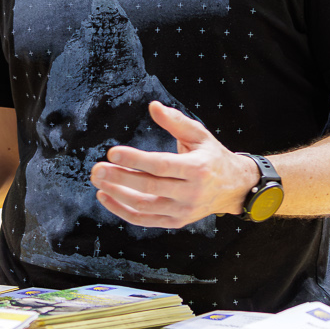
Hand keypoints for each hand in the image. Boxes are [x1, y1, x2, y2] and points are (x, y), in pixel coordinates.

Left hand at [91, 102, 252, 228]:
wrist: (234, 187)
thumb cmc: (212, 156)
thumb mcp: (199, 135)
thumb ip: (175, 121)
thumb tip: (153, 106)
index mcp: (197, 169)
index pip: (161, 165)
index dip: (135, 159)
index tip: (112, 152)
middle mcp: (191, 193)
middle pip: (149, 187)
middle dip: (119, 178)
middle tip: (96, 169)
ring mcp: (183, 211)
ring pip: (144, 206)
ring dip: (117, 195)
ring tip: (97, 181)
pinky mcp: (176, 222)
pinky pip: (145, 220)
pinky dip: (122, 211)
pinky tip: (106, 196)